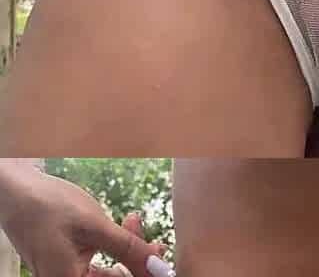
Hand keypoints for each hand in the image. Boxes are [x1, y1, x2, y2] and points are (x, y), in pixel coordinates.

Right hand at [1, 169, 169, 276]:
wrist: (17, 191)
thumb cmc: (49, 207)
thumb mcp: (96, 227)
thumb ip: (128, 249)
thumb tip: (156, 265)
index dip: (143, 273)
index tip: (160, 257)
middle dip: (136, 256)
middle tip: (148, 232)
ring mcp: (64, 273)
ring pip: (108, 269)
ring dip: (125, 246)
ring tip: (133, 220)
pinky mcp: (65, 262)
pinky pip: (96, 260)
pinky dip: (112, 243)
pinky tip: (121, 224)